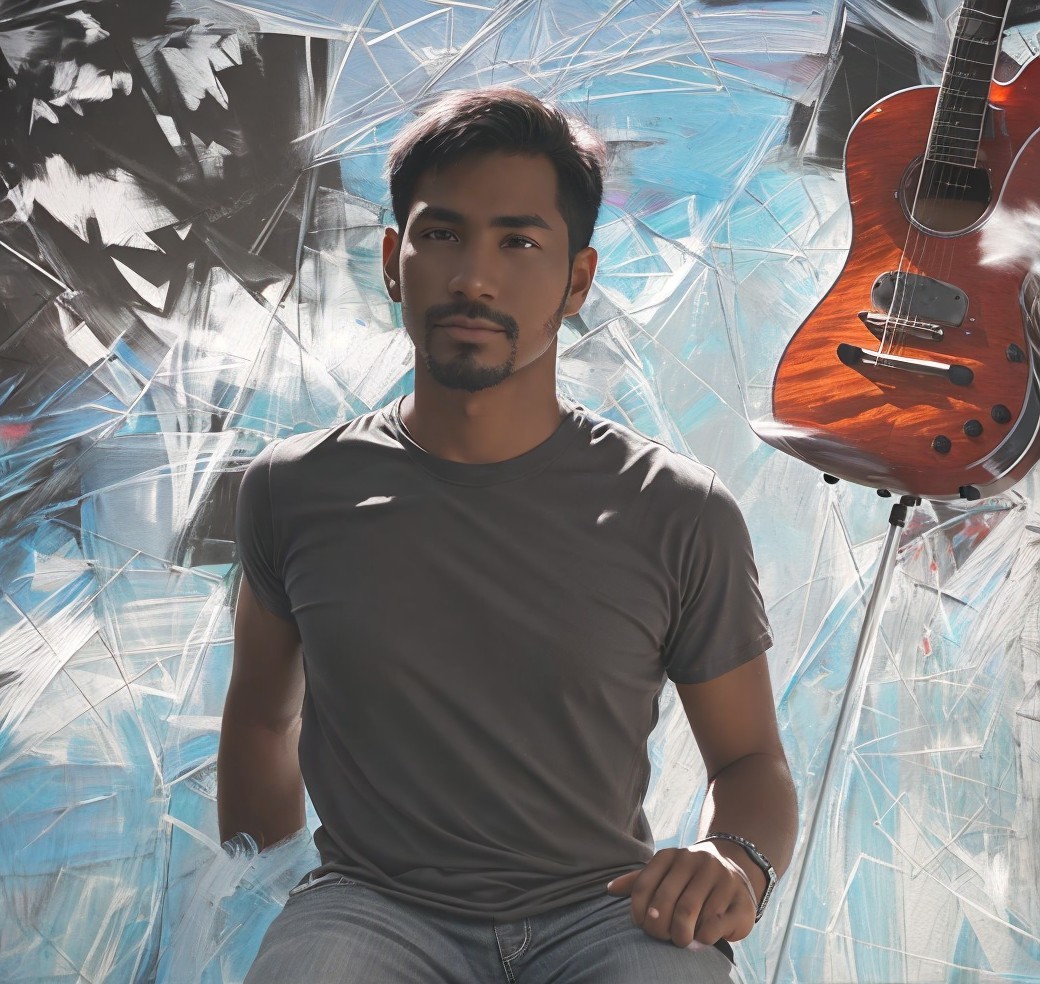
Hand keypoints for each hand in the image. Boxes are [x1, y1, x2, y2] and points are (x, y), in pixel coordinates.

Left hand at [605, 844, 757, 946]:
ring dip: (680, 934)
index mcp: (672, 855)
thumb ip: (639, 882)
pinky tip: (700, 938)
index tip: (642, 924)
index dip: (638, 911)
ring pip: (689, 912)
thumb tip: (609, 890)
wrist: (737, 872)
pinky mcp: (740, 901)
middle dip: (658, 927)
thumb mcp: (665, 874)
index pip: (644, 885)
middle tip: (661, 937)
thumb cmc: (691, 879)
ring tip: (680, 940)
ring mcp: (721, 878)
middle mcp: (696, 861)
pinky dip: (702, 938)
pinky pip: (714, 924)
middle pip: (666, 901)